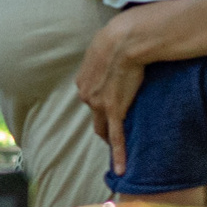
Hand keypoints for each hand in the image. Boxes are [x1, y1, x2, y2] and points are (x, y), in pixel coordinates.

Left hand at [73, 8, 157, 173]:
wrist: (123, 41)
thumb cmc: (117, 38)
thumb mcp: (103, 50)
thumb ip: (103, 62)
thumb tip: (112, 60)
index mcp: (83, 83)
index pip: (91, 102)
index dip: (101, 109)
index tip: (110, 113)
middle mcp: (87, 96)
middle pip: (95, 119)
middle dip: (103, 127)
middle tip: (114, 136)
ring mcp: (99, 106)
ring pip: (104, 129)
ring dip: (110, 140)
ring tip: (120, 153)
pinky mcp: (114, 111)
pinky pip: (116, 137)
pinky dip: (119, 153)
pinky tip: (122, 168)